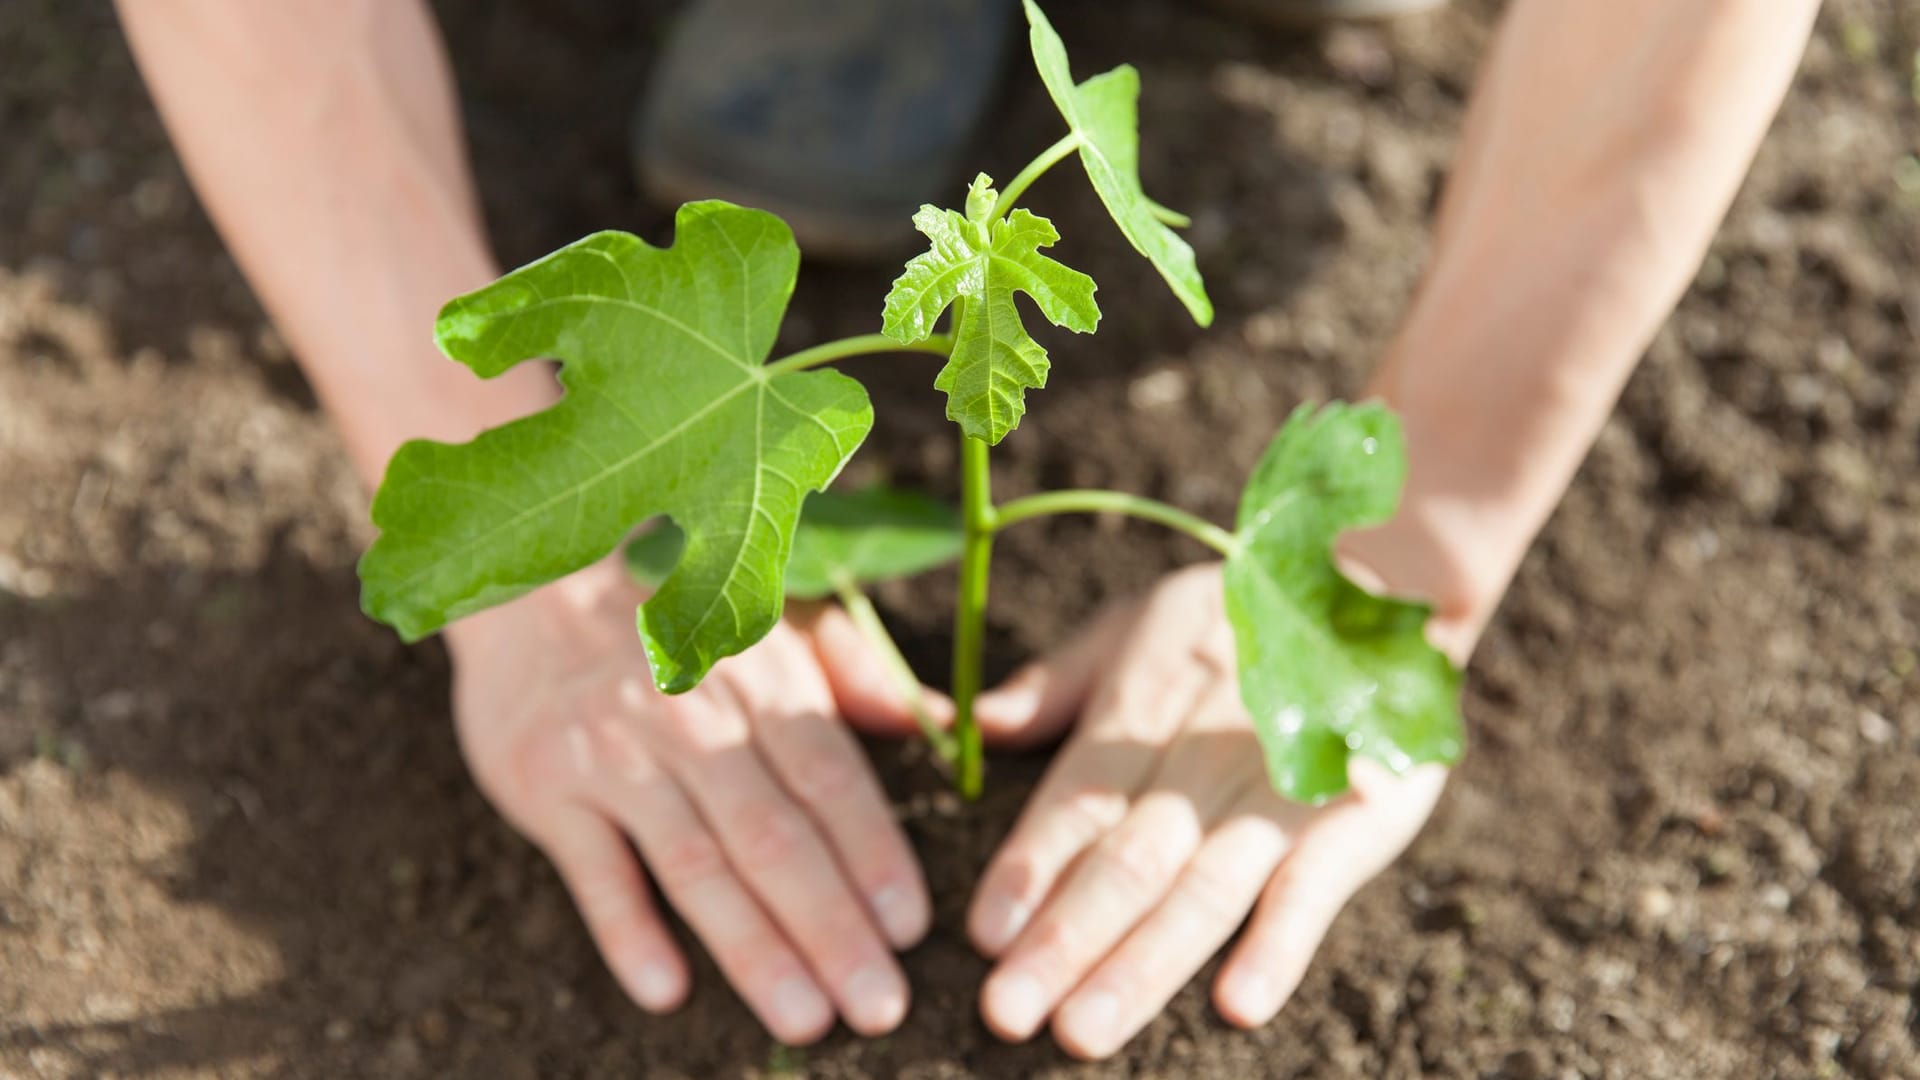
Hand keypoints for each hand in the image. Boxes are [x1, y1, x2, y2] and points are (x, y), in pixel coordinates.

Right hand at [444, 558, 930, 1043]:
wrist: (537, 586)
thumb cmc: (679, 624)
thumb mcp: (773, 628)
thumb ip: (854, 677)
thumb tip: (938, 721)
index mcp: (763, 683)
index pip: (830, 779)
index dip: (873, 854)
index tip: (912, 930)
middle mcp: (695, 720)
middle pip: (774, 837)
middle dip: (832, 928)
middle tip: (879, 1006)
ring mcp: (618, 754)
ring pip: (696, 864)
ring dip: (753, 948)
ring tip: (805, 1017)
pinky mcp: (547, 785)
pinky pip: (593, 868)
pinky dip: (628, 930)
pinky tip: (666, 990)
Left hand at [966, 564, 1451, 1059]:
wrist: (1385, 585)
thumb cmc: (1238, 617)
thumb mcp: (1138, 622)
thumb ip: (1058, 683)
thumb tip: (974, 723)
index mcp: (1142, 708)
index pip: (1076, 799)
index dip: (1029, 866)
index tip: (982, 935)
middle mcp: (1202, 758)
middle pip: (1127, 860)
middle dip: (1064, 939)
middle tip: (1006, 1012)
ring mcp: (1281, 794)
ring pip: (1202, 890)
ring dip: (1143, 964)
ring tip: (1085, 1030)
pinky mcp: (1357, 818)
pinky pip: (1314, 888)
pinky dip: (1280, 945)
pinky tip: (1241, 1004)